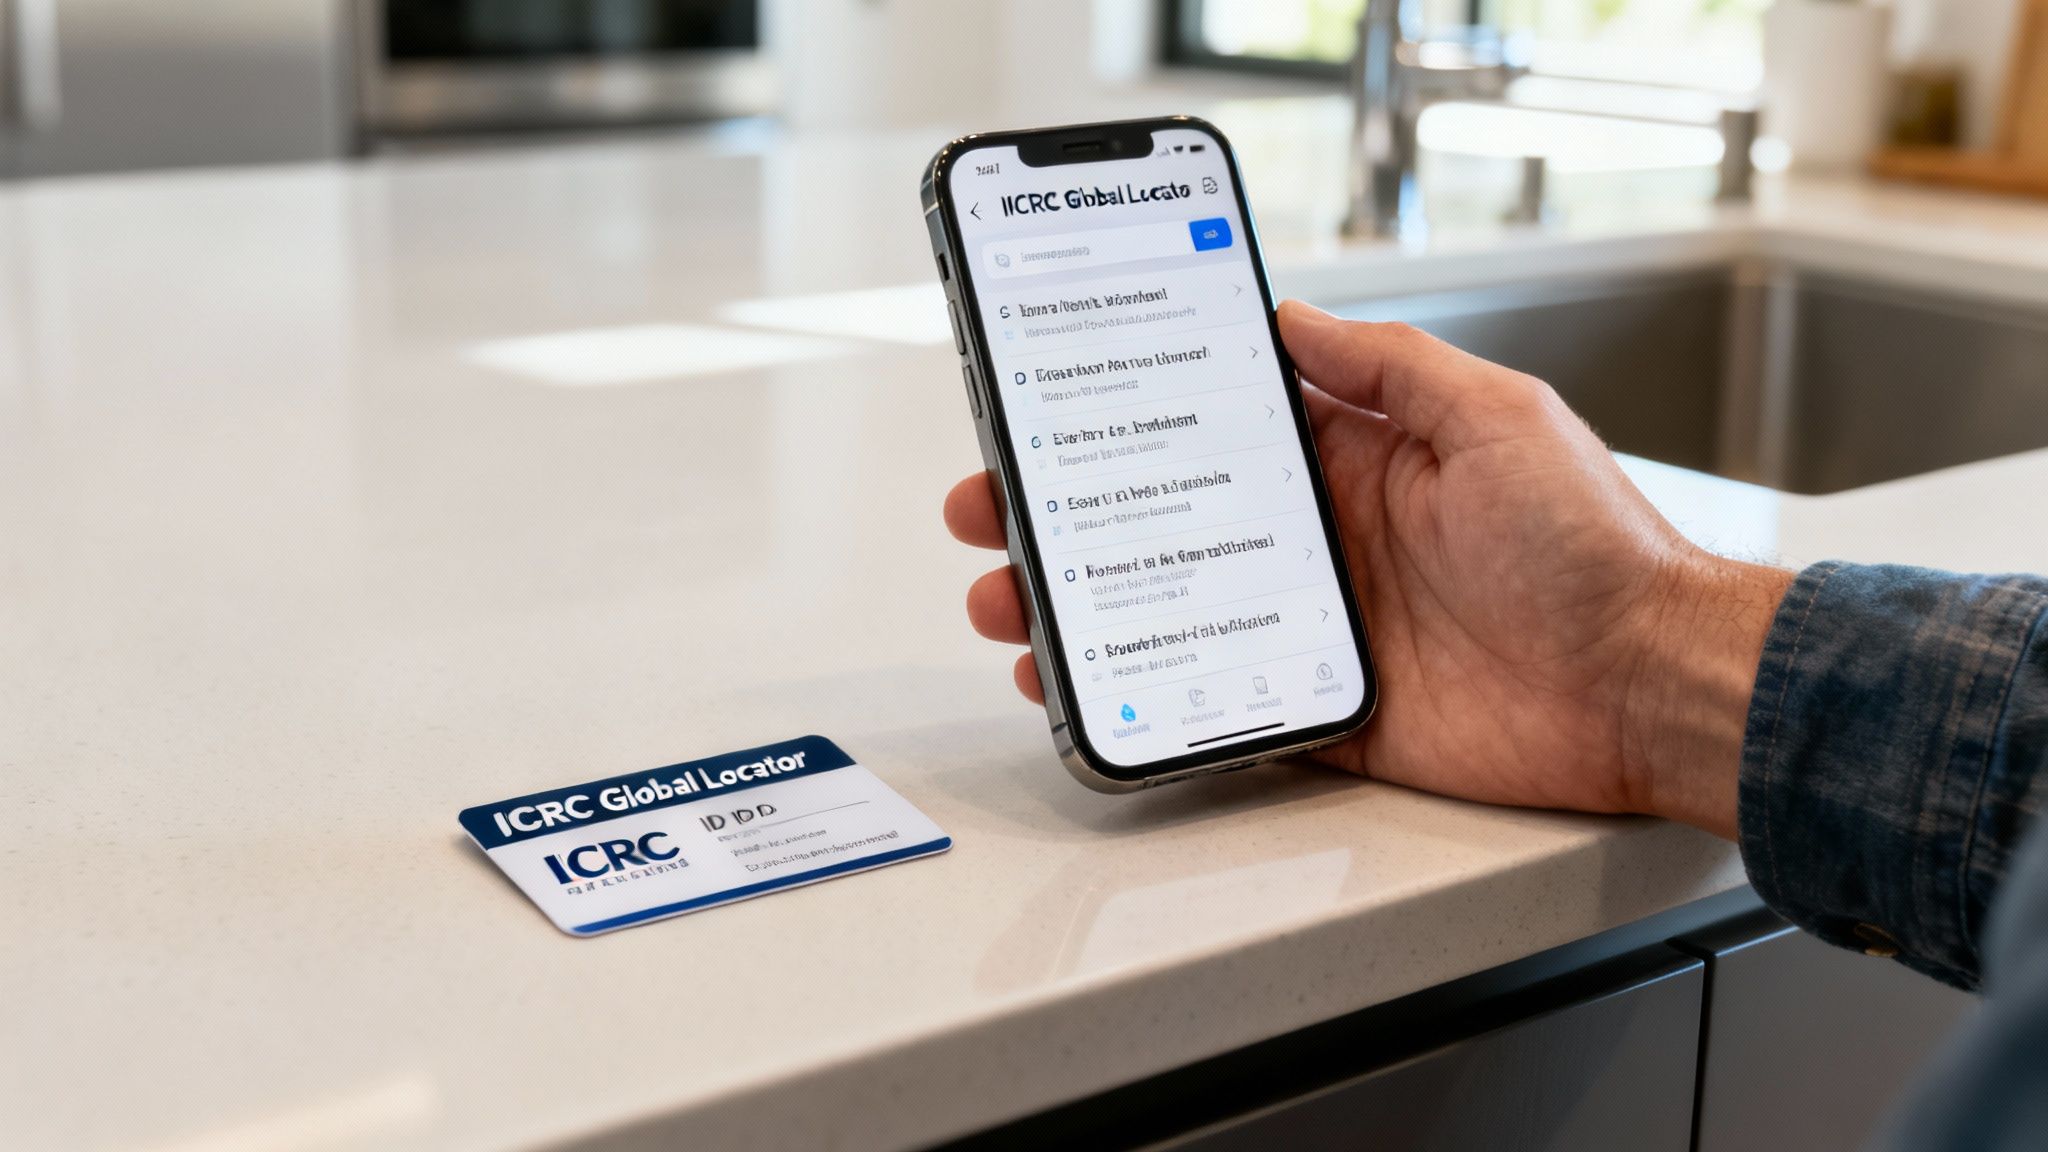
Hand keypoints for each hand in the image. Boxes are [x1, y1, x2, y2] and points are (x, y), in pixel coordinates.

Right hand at [944, 302, 1791, 837]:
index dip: (1131, 424)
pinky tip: (1089, 687)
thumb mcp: (1492, 416)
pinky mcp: (1329, 708)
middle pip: (1169, 524)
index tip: (1054, 415)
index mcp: (1357, 462)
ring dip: (1085, 607)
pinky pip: (1220, 703)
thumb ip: (1386, 366)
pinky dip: (1150, 699)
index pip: (1217, 433)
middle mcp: (1328, 542)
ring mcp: (1321, 629)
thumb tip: (1292, 311)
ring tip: (1013, 602)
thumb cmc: (1592, 545)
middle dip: (1072, 517)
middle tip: (993, 514)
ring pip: (1171, 614)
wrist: (1647, 684)